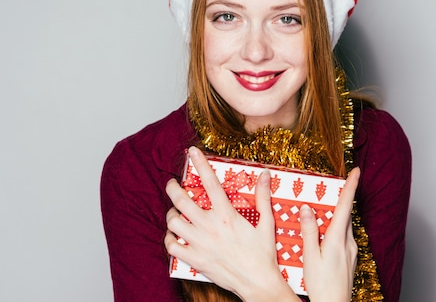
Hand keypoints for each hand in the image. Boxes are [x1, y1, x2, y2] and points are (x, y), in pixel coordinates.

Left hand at [164, 147, 298, 301]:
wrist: (257, 283)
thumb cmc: (263, 254)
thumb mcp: (266, 222)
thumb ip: (263, 196)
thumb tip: (265, 175)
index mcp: (226, 215)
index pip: (210, 183)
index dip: (200, 164)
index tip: (192, 152)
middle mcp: (209, 227)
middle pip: (181, 200)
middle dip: (173, 187)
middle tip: (172, 183)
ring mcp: (200, 244)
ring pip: (173, 222)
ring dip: (171, 214)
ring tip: (175, 211)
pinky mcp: (195, 260)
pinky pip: (172, 246)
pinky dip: (169, 238)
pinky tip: (174, 235)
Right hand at [300, 167, 359, 301]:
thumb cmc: (322, 285)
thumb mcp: (310, 256)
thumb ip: (309, 231)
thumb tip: (308, 209)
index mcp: (338, 238)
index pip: (346, 205)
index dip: (351, 186)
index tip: (356, 171)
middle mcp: (348, 242)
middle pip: (345, 213)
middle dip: (340, 199)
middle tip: (330, 188)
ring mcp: (351, 250)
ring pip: (344, 225)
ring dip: (336, 215)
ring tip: (322, 213)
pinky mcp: (350, 258)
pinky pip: (343, 236)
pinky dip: (335, 229)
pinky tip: (325, 235)